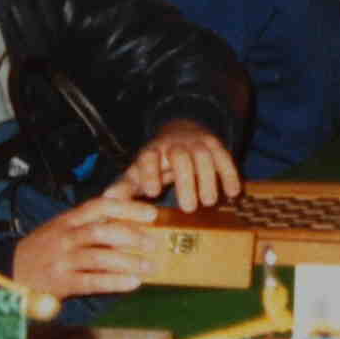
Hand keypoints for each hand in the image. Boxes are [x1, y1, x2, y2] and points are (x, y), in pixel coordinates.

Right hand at [14, 192, 160, 298]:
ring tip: (149, 266)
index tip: (151, 213)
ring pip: (99, 257)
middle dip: (131, 236)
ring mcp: (63, 260)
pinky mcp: (62, 282)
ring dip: (128, 262)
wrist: (12, 270)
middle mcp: (66, 237)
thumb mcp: (63, 227)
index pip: (100, 206)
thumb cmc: (46, 248)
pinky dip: (114, 282)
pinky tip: (132, 283)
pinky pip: (92, 281)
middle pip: (102, 231)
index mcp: (69, 219)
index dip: (128, 208)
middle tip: (153, 242)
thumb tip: (130, 219)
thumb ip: (90, 222)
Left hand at [117, 118, 241, 211]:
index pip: (148, 157)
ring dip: (208, 179)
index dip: (150, 173)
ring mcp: (196, 142)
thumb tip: (106, 199)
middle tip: (189, 208)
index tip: (153, 193)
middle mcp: (173, 144)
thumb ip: (126, 186)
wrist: (180, 130)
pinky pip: (224, 156)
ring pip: (203, 156)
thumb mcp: (139, 171)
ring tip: (210, 202)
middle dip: (185, 182)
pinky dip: (229, 174)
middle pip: (180, 157)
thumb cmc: (156, 161)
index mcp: (151, 151)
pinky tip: (232, 193)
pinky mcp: (214, 144)